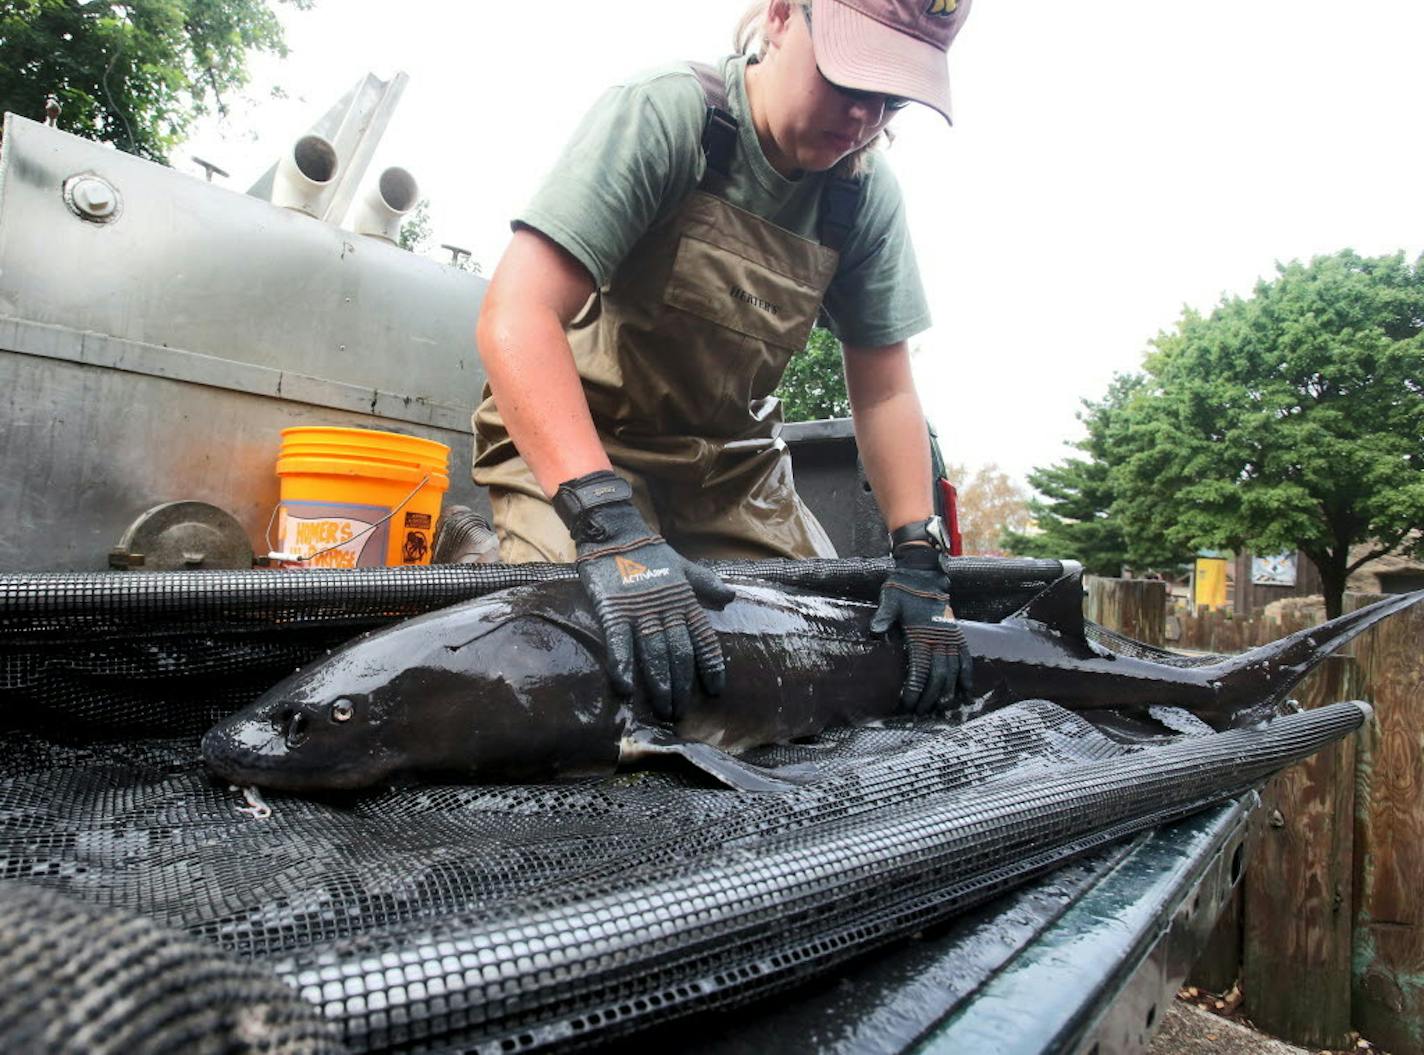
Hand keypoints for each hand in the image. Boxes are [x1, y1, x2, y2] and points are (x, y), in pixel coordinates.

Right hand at [555, 471, 735, 719]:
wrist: (615, 532)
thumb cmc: (650, 552)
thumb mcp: (683, 567)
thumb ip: (706, 584)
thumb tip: (731, 597)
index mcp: (684, 601)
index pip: (704, 639)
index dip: (710, 665)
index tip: (715, 690)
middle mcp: (665, 609)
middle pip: (678, 653)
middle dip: (682, 685)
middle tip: (681, 713)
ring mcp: (639, 611)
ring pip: (653, 652)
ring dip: (659, 683)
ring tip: (663, 708)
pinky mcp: (613, 610)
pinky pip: (618, 642)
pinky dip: (621, 664)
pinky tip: (625, 687)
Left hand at [870, 544, 973, 714]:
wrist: (922, 573)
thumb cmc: (901, 589)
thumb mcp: (889, 600)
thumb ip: (884, 617)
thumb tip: (875, 632)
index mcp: (921, 633)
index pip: (920, 669)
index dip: (914, 690)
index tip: (907, 705)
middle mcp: (939, 638)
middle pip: (938, 676)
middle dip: (929, 698)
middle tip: (920, 714)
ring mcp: (950, 636)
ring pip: (953, 671)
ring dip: (948, 693)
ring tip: (941, 711)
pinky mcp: (956, 634)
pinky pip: (966, 658)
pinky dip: (967, 676)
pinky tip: (966, 693)